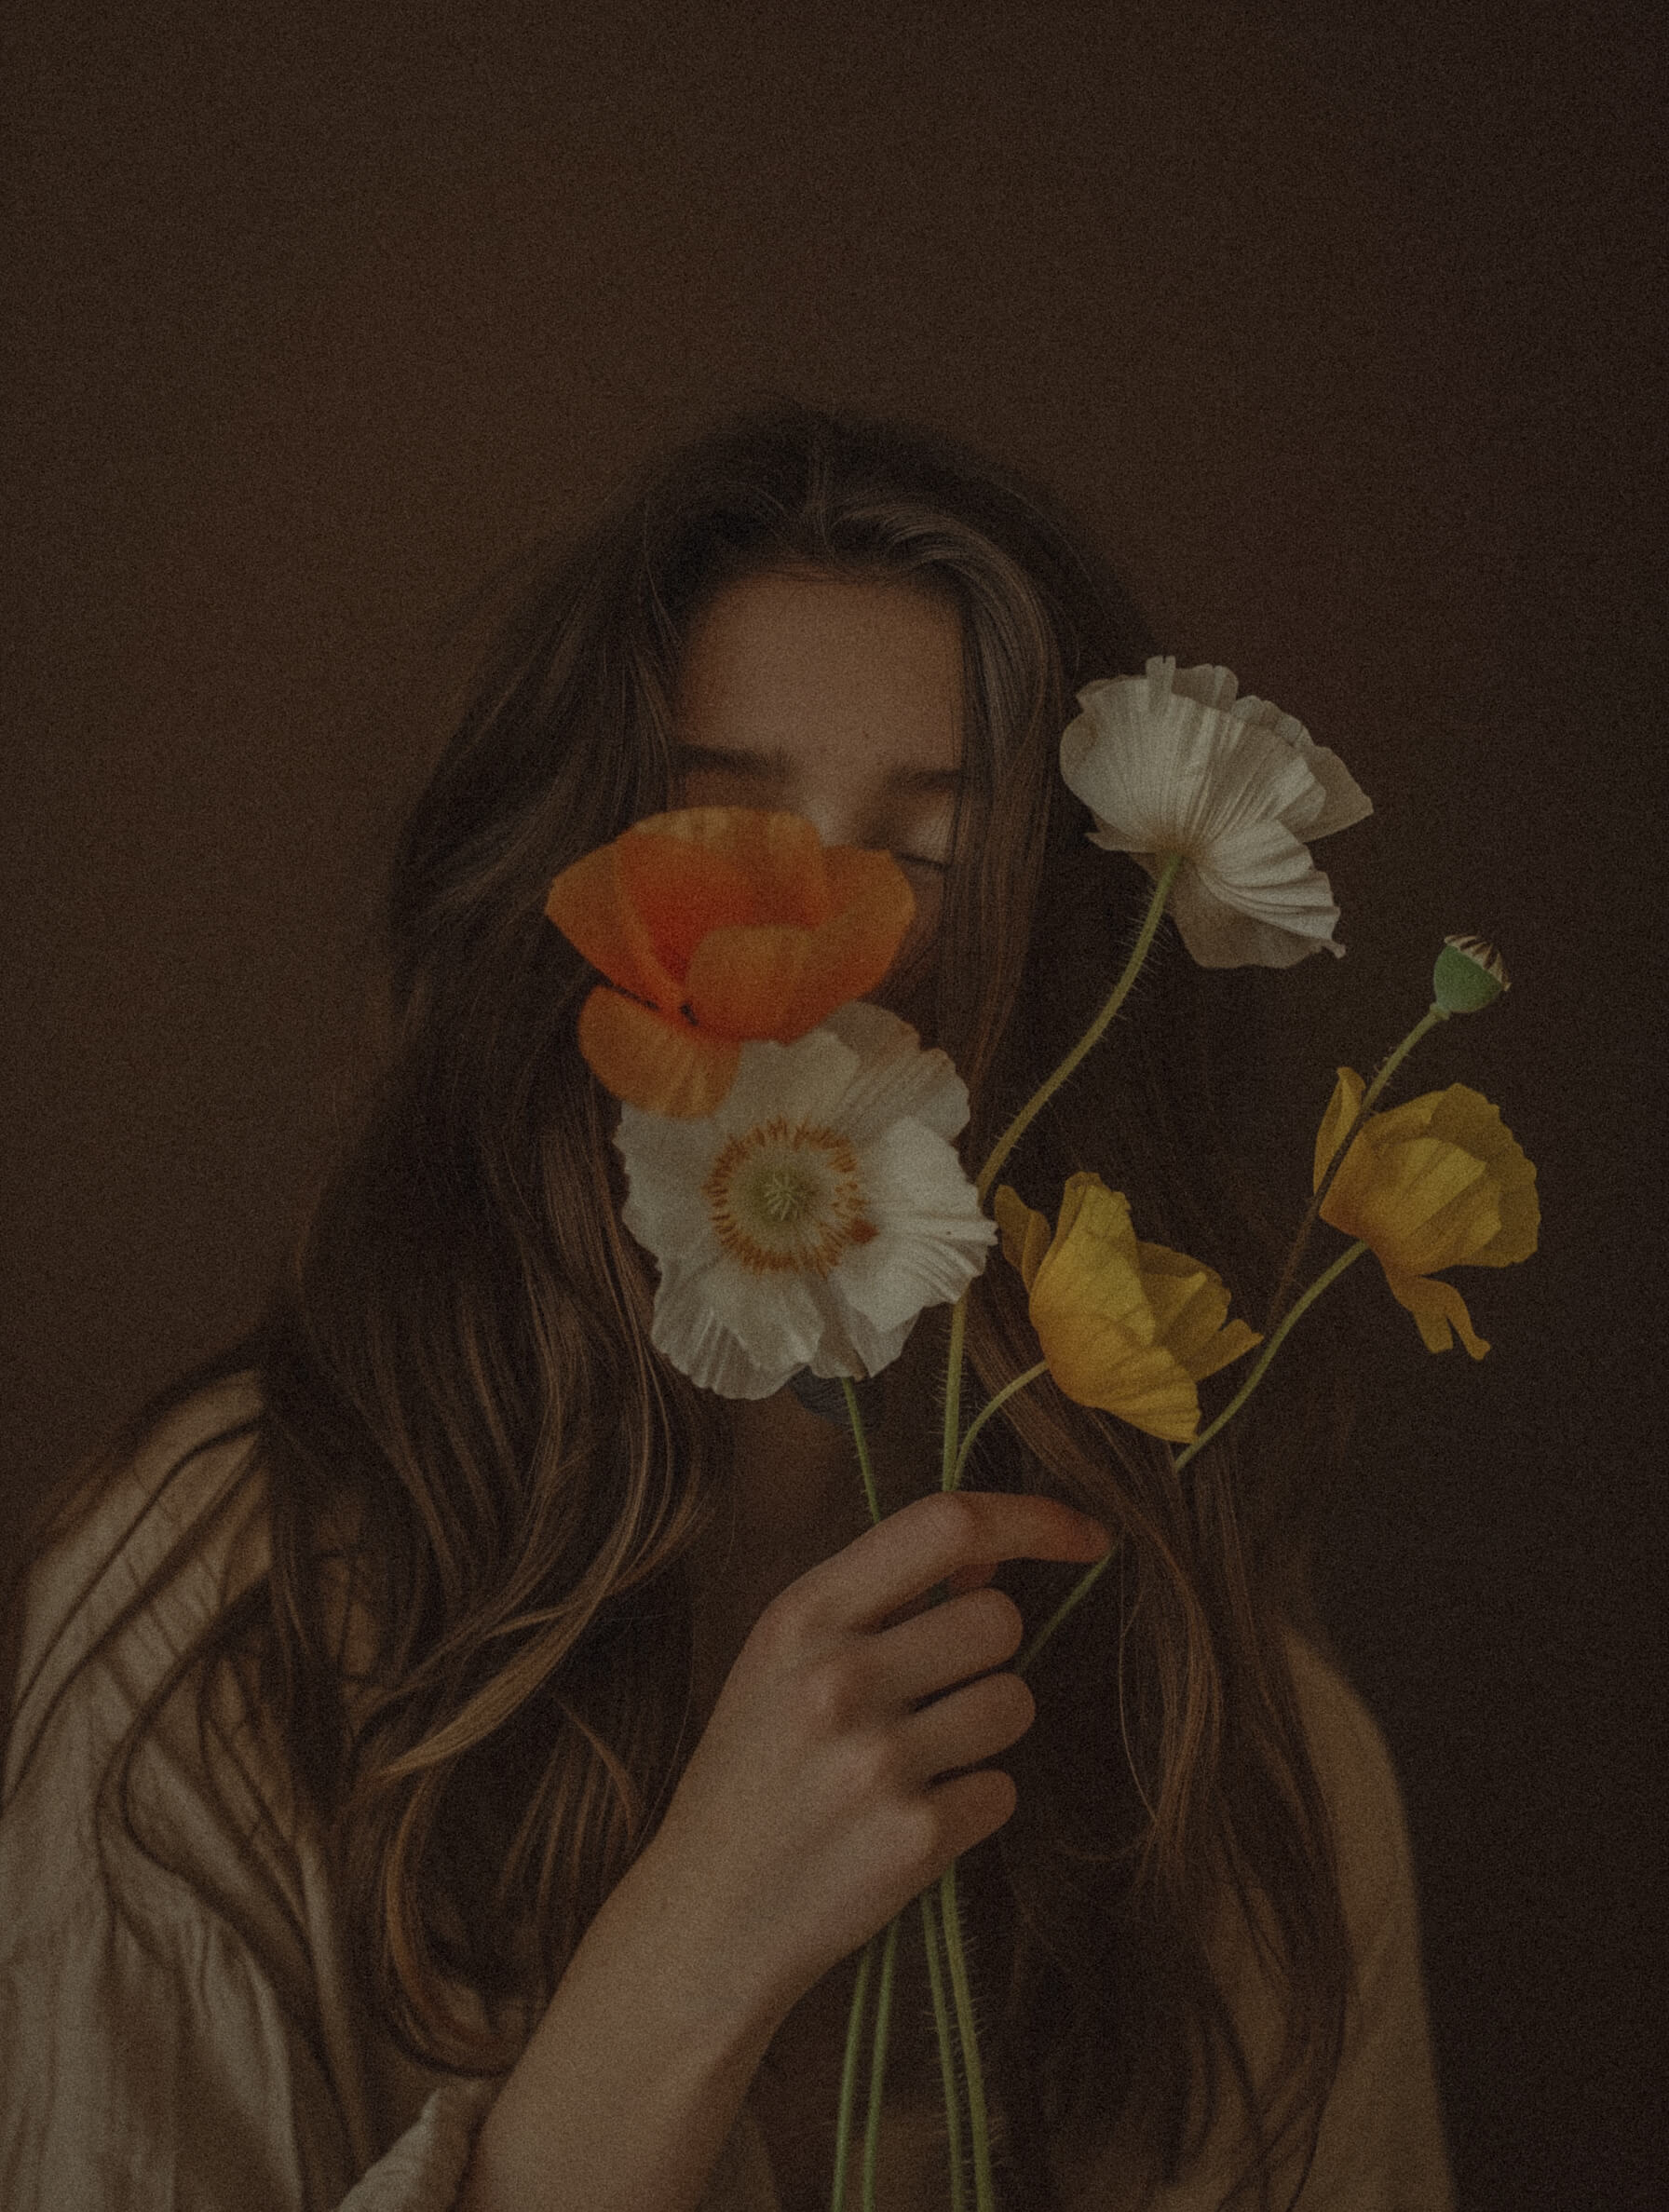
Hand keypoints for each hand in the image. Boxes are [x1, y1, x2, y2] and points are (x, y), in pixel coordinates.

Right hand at [638, 1489, 1109, 2028]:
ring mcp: (874, 1762)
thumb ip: (881, 1601)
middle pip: (1000, 1619)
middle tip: (931, 1695)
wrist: (703, 1916)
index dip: (1033, 1519)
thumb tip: (992, 1558)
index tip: (1088, 1535)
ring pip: (1014, 1702)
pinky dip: (971, 1807)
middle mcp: (837, 1677)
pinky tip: (906, 1823)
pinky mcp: (911, 1840)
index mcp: (802, 1614)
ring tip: (913, 1764)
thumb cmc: (756, 1772)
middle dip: (988, 1653)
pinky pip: (1001, 1792)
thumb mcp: (787, 1661)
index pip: (945, 1523)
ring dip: (984, 1731)